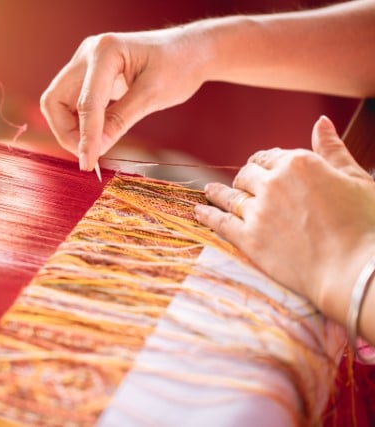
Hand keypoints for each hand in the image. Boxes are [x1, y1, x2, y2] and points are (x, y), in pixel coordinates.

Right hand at [40, 28, 208, 170]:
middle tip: (89, 155)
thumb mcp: (153, 96)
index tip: (88, 164)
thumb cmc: (178, 66)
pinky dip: (80, 122)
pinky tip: (98, 135)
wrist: (190, 51)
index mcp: (105, 51)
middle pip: (55, 100)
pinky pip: (71, 103)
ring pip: (58, 103)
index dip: (85, 137)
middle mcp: (88, 53)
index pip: (86, 103)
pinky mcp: (88, 74)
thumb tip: (96, 149)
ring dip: (70, 129)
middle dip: (66, 132)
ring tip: (97, 145)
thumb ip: (120, 121)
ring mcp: (85, 63)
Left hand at [195, 116, 374, 324]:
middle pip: (247, 174)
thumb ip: (332, 149)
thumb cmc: (365, 224)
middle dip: (244, 178)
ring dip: (218, 192)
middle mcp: (273, 182)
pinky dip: (206, 215)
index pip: (270, 156)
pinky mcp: (248, 239)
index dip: (264, 162)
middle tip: (240, 183)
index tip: (261, 166)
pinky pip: (219, 222)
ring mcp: (258, 211)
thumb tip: (320, 121)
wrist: (355, 269)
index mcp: (299, 163)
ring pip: (230, 196)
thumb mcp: (355, 179)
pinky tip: (198, 212)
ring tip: (209, 193)